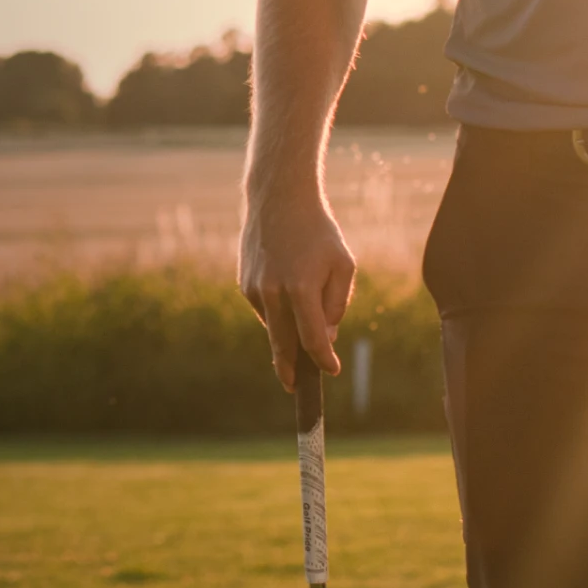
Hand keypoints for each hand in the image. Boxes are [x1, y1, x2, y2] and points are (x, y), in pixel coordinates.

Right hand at [240, 185, 355, 392]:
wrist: (279, 200)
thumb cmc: (319, 233)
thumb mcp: (343, 265)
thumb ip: (337, 304)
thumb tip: (325, 337)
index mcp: (301, 288)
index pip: (313, 338)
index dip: (324, 359)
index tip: (332, 370)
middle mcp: (273, 292)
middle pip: (283, 345)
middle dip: (290, 369)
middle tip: (294, 388)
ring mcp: (255, 289)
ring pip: (274, 326)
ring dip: (287, 333)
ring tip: (302, 316)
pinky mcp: (244, 284)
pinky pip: (265, 309)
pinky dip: (278, 310)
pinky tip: (287, 289)